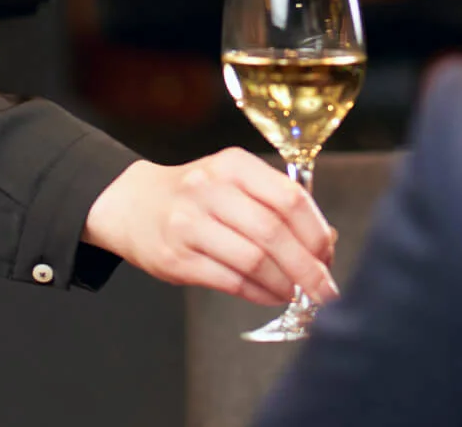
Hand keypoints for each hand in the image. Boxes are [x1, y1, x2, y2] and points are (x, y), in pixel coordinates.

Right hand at [84, 150, 340, 306]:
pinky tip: (272, 296)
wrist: (132, 205)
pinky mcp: (177, 259)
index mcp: (233, 165)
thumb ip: (276, 204)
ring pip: (253, 260)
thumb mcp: (233, 182)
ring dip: (284, 284)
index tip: (329, 254)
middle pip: (273, 232)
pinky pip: (230, 281)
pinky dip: (259, 294)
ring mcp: (189, 224)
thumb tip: (326, 242)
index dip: (315, 231)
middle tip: (323, 288)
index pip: (288, 197)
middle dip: (306, 266)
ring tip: (296, 293)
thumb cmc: (196, 195)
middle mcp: (210, 189)